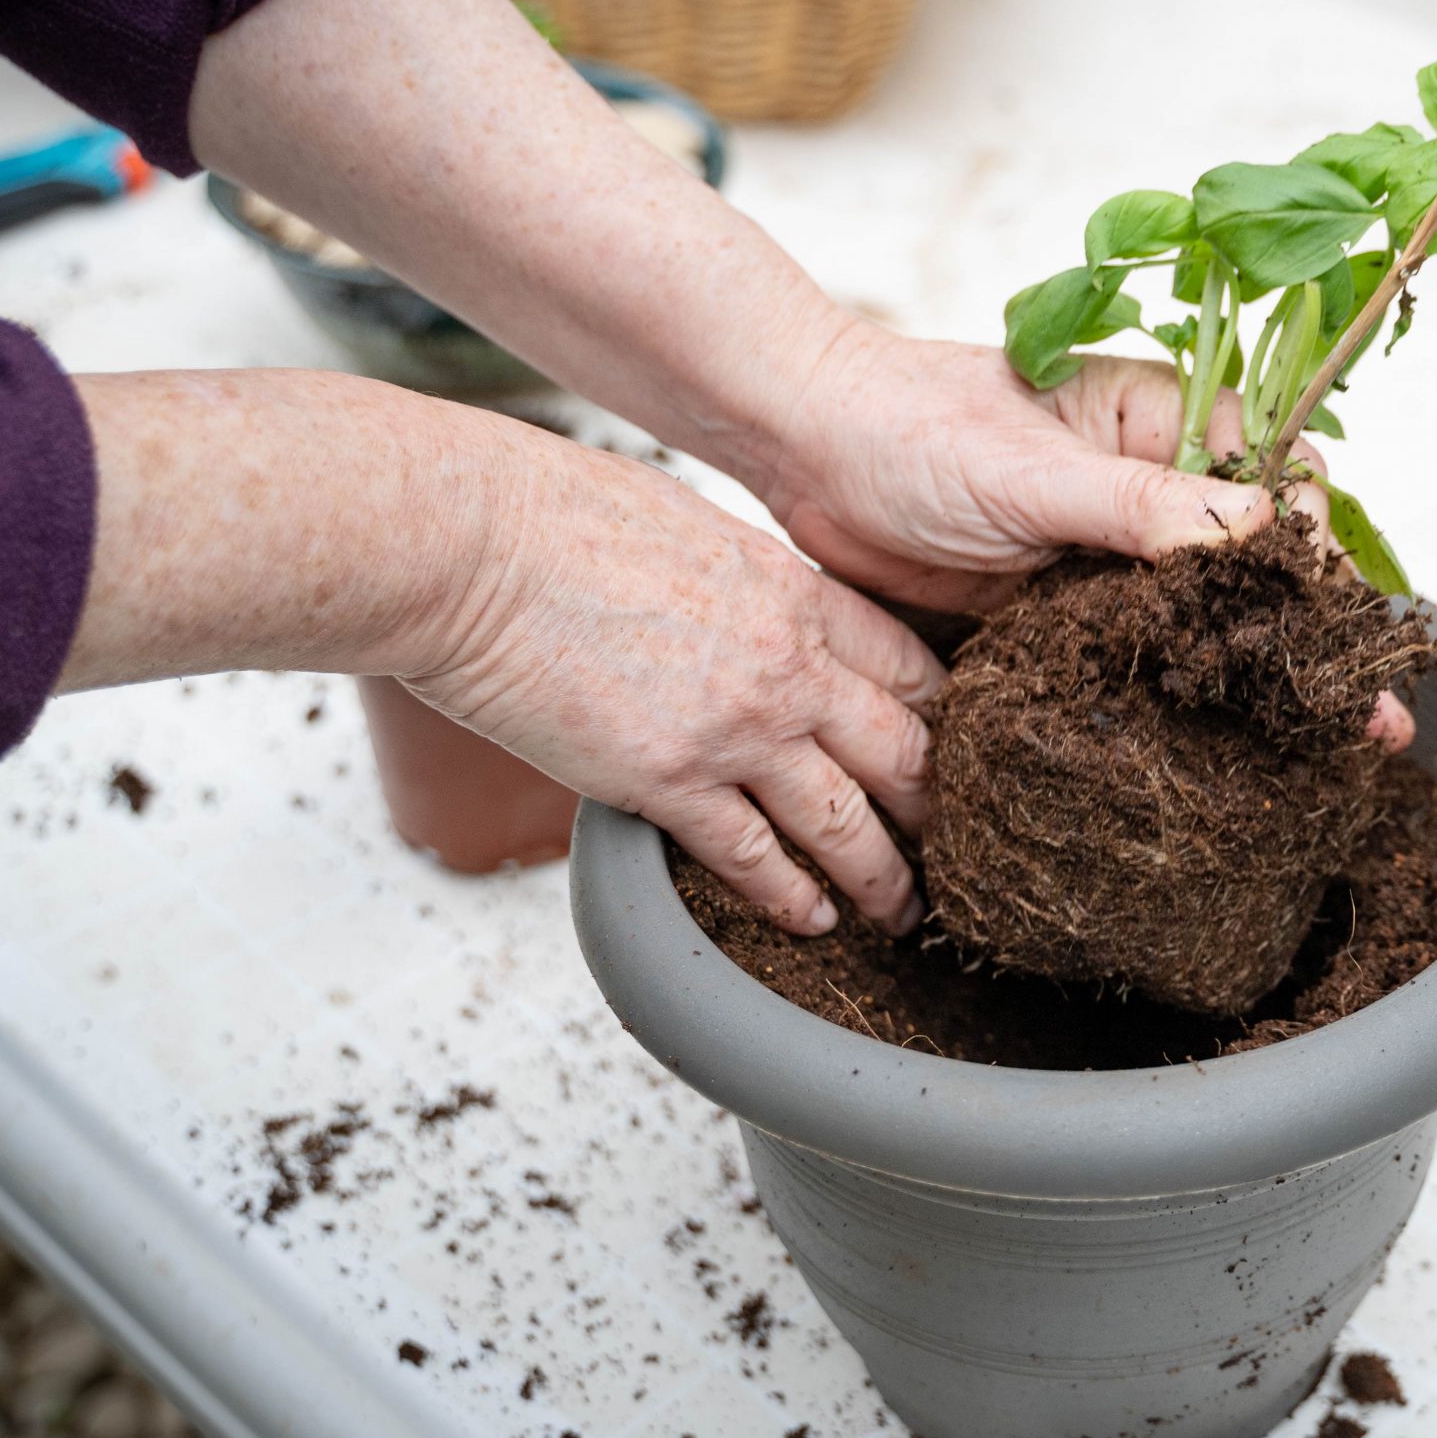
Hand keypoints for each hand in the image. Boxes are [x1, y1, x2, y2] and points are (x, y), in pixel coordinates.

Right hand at [406, 433, 942, 936]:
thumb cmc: (557, 517)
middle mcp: (787, 667)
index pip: (913, 666)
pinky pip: (753, 859)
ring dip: (884, 877)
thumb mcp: (694, 527)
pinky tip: (815, 921)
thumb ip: (748, 584)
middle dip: (942, 809)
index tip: (965, 753)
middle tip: (964, 847)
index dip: (950, 718)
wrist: (471, 548)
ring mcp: (733, 730)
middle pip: (904, 752)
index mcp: (798, 593)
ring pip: (846, 823)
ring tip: (906, 911)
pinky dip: (791, 898)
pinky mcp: (666, 782)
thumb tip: (756, 608)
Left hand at [744, 324, 1413, 747]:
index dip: (1314, 546)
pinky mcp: (1057, 611)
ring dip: (1248, 678)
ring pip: (1197, 618)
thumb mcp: (1032, 469)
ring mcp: (1102, 555)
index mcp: (1159, 420)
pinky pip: (1128, 657)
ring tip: (1315, 751)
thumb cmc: (909, 424)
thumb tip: (1261, 527)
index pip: (1275, 476)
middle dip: (1306, 635)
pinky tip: (1209, 752)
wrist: (798, 453)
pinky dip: (1165, 698)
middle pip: (1252, 562)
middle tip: (1363, 717)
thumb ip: (1140, 504)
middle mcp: (1145, 488)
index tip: (1330, 617)